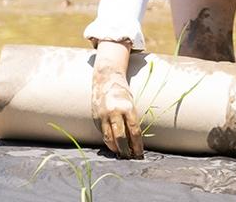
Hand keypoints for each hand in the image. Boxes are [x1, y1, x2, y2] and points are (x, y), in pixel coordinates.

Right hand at [91, 41, 142, 158]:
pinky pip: (103, 133)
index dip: (137, 144)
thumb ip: (131, 119)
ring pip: (109, 137)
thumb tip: (134, 139)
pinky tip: (112, 146)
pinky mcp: (96, 117)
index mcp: (128, 107)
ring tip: (120, 154)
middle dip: (126, 149)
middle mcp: (115, 112)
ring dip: (115, 148)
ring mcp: (104, 115)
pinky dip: (108, 140)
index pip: (134, 131)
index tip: (139, 153)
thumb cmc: (122, 92)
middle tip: (130, 156)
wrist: (105, 79)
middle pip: (121, 137)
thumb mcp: (131, 103)